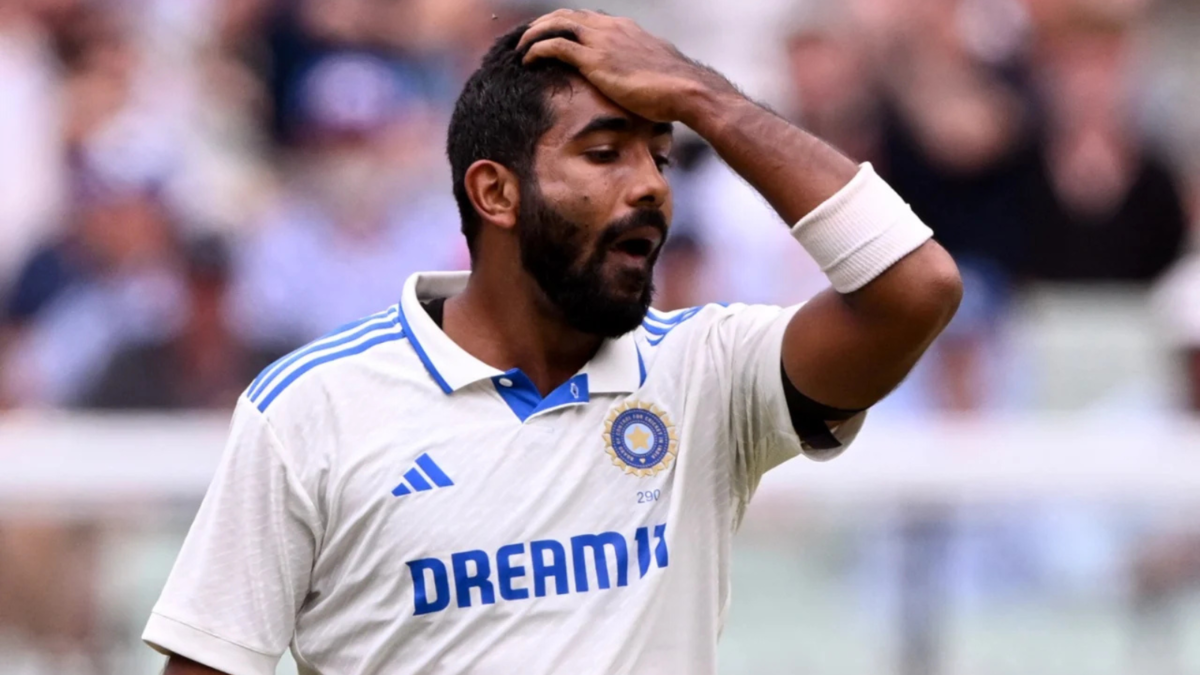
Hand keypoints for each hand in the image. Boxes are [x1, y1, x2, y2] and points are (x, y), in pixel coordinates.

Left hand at [517, 10, 737, 123]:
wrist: (686, 90)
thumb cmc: (676, 89)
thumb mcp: (655, 70)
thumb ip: (640, 67)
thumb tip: (637, 78)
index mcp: (624, 29)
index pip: (586, 19)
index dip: (565, 26)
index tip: (551, 37)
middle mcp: (611, 28)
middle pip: (567, 15)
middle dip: (544, 24)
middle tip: (528, 39)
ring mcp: (602, 41)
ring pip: (556, 24)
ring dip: (533, 34)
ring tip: (520, 48)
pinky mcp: (594, 59)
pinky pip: (554, 45)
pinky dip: (536, 49)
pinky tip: (526, 59)